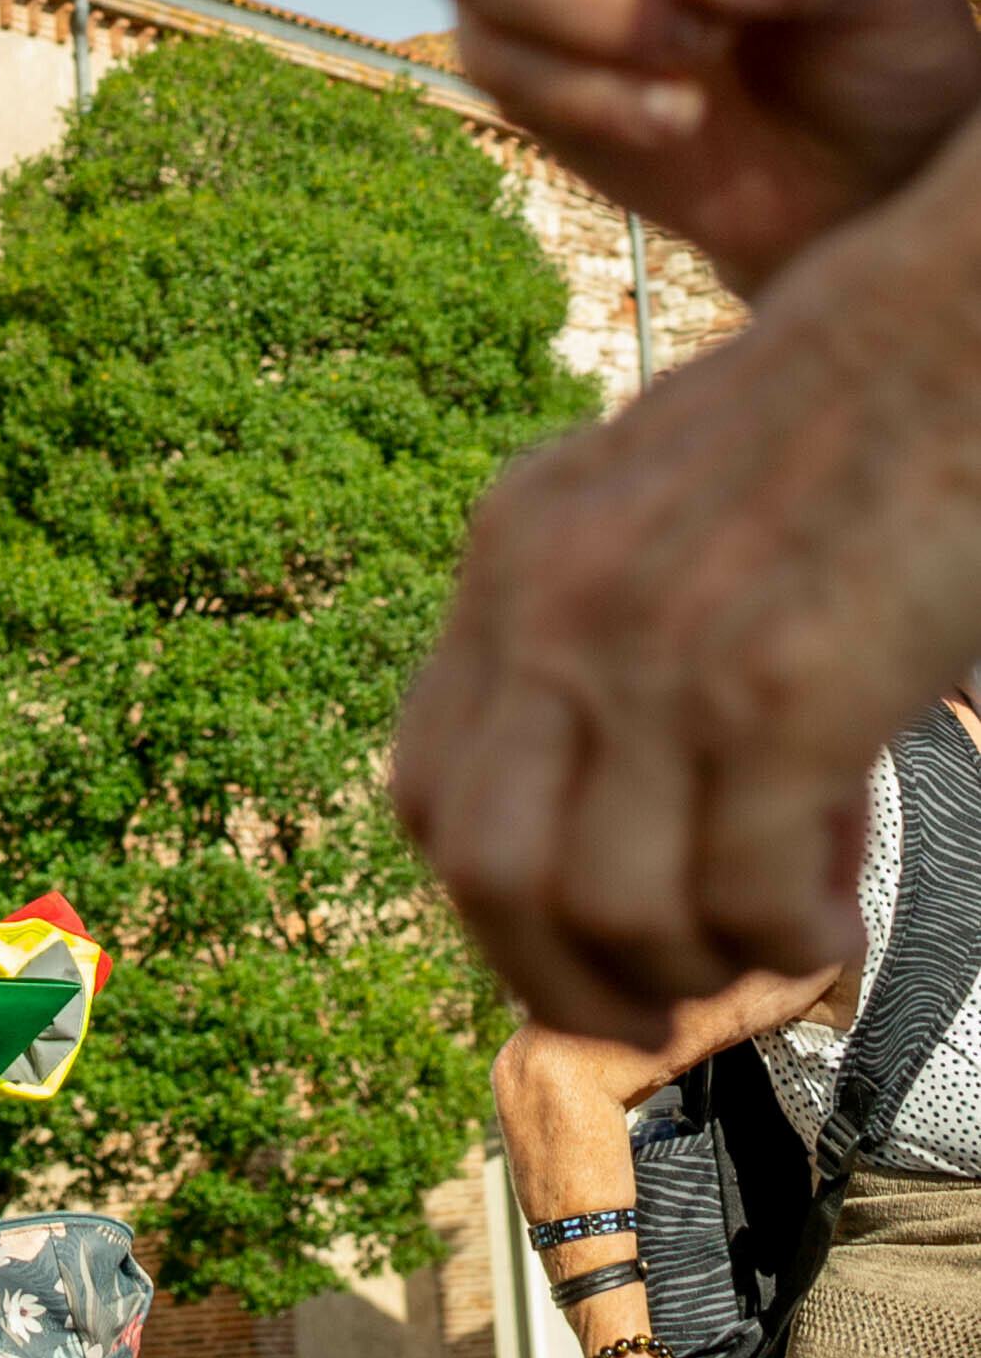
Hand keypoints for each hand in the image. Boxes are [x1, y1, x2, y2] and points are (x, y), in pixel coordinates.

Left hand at [392, 133, 980, 1032]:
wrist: (932, 349)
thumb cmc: (812, 449)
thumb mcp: (637, 519)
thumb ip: (590, 645)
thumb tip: (586, 848)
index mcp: (510, 557)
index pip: (426, 795)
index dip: (490, 913)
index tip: (574, 953)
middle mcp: (556, 604)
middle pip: (488, 876)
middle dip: (570, 985)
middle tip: (662, 1008)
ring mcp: (659, 650)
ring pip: (610, 912)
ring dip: (695, 973)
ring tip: (772, 938)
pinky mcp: (779, 693)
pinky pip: (743, 900)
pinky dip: (789, 944)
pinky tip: (833, 912)